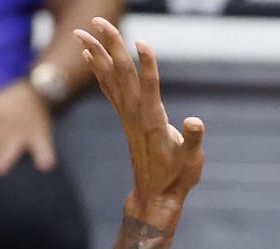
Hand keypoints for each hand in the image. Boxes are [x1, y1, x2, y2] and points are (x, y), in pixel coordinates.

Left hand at [75, 18, 206, 222]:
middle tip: (98, 22)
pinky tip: (89, 55)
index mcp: (153, 121)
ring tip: (83, 31)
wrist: (155, 195)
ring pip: (109, 78)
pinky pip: (107, 88)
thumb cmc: (177, 178)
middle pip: (122, 74)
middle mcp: (136, 114)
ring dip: (96, 53)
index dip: (146, 64)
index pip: (149, 87)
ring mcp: (128, 115)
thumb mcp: (192, 161)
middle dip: (111, 47)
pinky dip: (97, 69)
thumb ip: (193, 140)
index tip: (141, 42)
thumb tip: (195, 122)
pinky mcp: (125, 118)